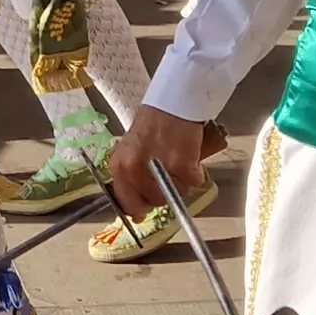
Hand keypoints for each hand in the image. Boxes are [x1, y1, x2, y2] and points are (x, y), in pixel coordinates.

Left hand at [105, 108, 210, 230]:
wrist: (172, 103)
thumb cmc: (152, 124)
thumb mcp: (130, 150)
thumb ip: (131, 176)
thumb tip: (139, 208)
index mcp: (120, 166)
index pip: (127, 203)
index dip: (139, 209)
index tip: (145, 210)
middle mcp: (136, 170)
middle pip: (155, 201)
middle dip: (164, 192)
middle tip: (168, 174)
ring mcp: (160, 169)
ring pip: (177, 193)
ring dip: (182, 181)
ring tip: (177, 158)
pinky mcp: (183, 165)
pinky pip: (194, 182)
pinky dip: (195, 172)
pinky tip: (188, 155)